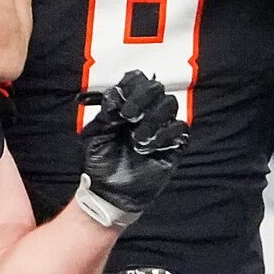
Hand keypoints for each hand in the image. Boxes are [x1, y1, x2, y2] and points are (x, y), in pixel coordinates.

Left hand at [77, 70, 187, 228]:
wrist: (108, 193)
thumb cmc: (99, 164)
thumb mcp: (94, 136)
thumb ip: (104, 114)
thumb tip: (114, 95)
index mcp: (125, 105)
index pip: (136, 80)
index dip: (130, 84)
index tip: (119, 101)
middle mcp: (145, 112)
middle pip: (156, 87)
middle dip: (142, 98)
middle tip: (128, 116)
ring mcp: (161, 127)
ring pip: (169, 104)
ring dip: (153, 117)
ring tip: (136, 139)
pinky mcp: (173, 145)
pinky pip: (180, 128)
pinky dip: (164, 134)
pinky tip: (147, 147)